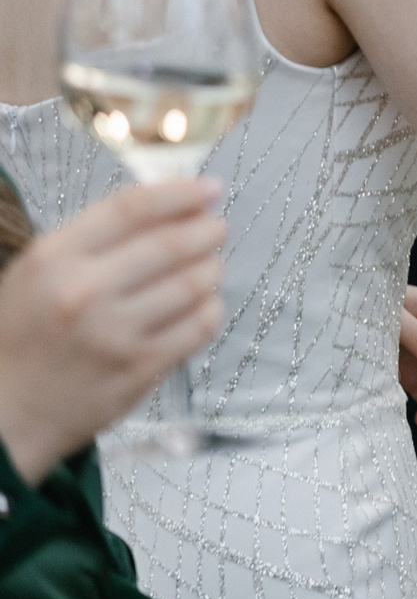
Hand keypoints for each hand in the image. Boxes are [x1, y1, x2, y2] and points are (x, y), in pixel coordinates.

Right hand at [0, 179, 224, 481]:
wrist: (7, 409)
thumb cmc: (29, 333)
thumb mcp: (41, 270)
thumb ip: (99, 235)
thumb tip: (174, 203)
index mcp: (55, 258)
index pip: (133, 208)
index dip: (180, 193)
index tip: (208, 189)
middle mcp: (85, 292)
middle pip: (173, 243)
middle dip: (206, 230)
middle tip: (214, 228)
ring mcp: (115, 333)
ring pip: (195, 283)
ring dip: (210, 269)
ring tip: (205, 267)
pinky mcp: (140, 368)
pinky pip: (200, 325)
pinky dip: (210, 307)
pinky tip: (200, 304)